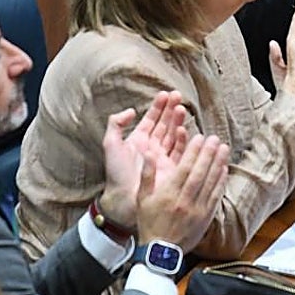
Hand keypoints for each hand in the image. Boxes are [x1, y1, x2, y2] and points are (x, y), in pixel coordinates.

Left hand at [96, 91, 188, 232]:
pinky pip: (179, 151)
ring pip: (174, 135)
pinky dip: (182, 140)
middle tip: (178, 96)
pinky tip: (183, 130)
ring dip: (178, 121)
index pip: (151, 119)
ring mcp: (163, 158)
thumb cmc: (116, 173)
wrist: (123, 199)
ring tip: (181, 109)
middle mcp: (153, 147)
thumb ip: (116, 124)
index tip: (166, 94)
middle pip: (165, 124)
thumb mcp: (111, 144)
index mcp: (139, 140)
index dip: (158, 106)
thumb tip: (132, 110)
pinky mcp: (172, 169)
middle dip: (172, 110)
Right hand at [135, 133, 228, 251]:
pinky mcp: (205, 218)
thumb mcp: (142, 199)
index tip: (199, 137)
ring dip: (218, 164)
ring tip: (223, 149)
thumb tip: (149, 153)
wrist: (160, 252)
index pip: (185, 167)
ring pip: (210, 183)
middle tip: (215, 138)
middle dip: (208, 153)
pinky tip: (224, 169)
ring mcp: (197, 209)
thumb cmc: (149, 223)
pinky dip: (220, 182)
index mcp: (169, 194)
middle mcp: (185, 200)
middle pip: (200, 172)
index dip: (194, 151)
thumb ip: (147, 174)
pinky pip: (215, 196)